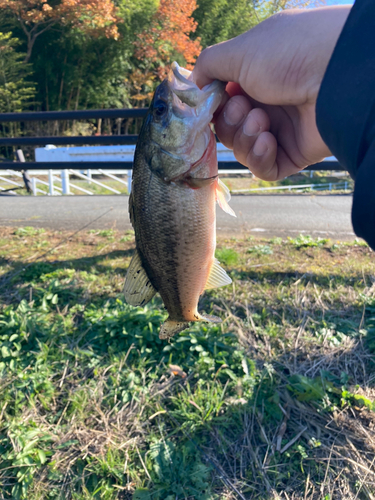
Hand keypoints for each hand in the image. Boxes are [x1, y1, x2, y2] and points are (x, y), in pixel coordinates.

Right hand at [192, 6, 350, 180]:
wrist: (334, 78)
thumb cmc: (288, 55)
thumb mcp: (239, 51)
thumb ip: (208, 65)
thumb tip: (193, 84)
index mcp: (256, 78)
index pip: (222, 102)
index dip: (213, 107)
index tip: (210, 104)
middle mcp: (268, 103)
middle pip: (229, 129)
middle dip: (230, 121)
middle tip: (245, 107)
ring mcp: (281, 130)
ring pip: (244, 150)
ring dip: (245, 137)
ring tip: (262, 121)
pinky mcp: (294, 154)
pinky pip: (264, 169)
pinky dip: (259, 158)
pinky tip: (269, 141)